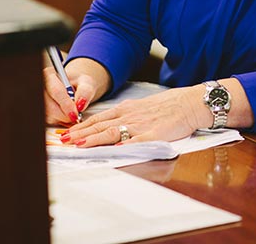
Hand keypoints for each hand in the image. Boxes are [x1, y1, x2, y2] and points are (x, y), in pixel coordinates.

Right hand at [43, 57, 107, 125]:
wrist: (74, 86)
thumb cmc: (78, 83)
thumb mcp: (86, 82)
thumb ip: (85, 91)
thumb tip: (80, 106)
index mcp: (50, 75)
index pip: (56, 91)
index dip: (66, 104)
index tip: (76, 114)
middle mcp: (40, 87)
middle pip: (49, 106)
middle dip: (65, 115)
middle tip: (76, 116)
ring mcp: (39, 100)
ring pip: (49, 115)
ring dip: (63, 118)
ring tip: (72, 111)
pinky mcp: (40, 111)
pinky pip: (49, 120)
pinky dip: (60, 121)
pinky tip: (67, 115)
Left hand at [61, 85, 207, 146]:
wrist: (191, 103)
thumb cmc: (171, 105)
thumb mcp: (144, 106)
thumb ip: (129, 115)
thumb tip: (113, 124)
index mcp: (128, 109)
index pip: (99, 118)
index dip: (82, 126)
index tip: (68, 133)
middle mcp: (130, 116)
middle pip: (100, 125)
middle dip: (80, 134)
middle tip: (64, 141)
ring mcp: (141, 125)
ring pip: (112, 133)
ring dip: (94, 139)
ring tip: (79, 145)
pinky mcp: (154, 134)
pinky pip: (136, 142)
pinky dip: (124, 146)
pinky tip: (114, 151)